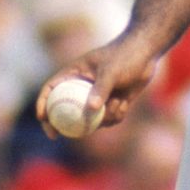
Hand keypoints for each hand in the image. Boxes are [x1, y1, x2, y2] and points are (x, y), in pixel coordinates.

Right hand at [35, 36, 156, 137]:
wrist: (147, 53)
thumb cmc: (126, 56)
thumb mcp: (112, 71)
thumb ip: (101, 89)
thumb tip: (91, 110)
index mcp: (75, 73)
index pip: (51, 88)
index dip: (42, 103)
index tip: (42, 118)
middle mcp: (83, 86)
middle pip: (64, 109)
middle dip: (59, 124)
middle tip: (55, 136)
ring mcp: (96, 96)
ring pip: (89, 118)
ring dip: (102, 118)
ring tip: (116, 101)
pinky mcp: (110, 103)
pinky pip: (107, 119)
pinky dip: (116, 115)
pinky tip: (126, 102)